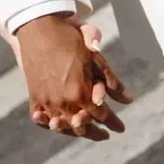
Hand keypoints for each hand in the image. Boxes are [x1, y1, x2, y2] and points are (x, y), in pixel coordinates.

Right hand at [14, 11, 130, 139]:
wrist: (38, 27)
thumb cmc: (70, 39)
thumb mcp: (95, 58)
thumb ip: (112, 82)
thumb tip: (129, 100)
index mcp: (81, 92)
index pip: (102, 115)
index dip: (113, 123)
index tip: (120, 129)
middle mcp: (63, 101)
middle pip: (83, 125)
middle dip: (95, 132)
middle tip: (104, 136)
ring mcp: (46, 101)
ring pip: (62, 126)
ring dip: (74, 131)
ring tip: (83, 132)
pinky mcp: (34, 96)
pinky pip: (42, 119)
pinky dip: (49, 124)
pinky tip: (56, 125)